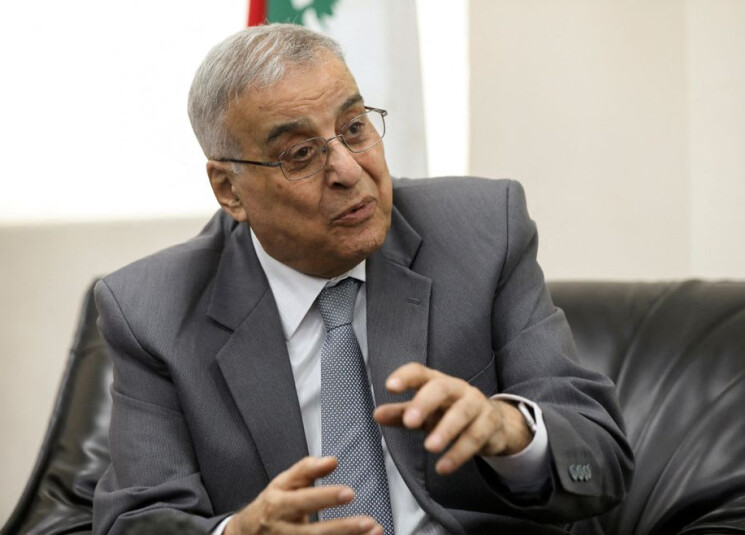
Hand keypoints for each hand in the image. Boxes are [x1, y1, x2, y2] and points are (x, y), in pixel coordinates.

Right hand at [225, 456, 381, 534]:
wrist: (247, 533)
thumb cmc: (272, 505)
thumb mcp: (283, 482)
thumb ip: (307, 470)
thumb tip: (331, 461)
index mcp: (279, 505)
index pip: (304, 501)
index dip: (326, 497)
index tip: (349, 493)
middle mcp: (283, 530)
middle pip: (314, 533)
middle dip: (343, 528)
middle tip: (368, 522)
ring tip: (374, 532)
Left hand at [373, 363, 531, 474]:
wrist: (494, 424)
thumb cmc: (450, 413)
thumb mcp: (425, 413)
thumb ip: (401, 414)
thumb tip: (376, 414)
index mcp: (437, 381)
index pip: (419, 372)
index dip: (405, 377)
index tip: (389, 387)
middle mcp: (457, 388)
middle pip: (441, 388)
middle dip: (425, 403)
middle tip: (410, 421)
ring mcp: (476, 404)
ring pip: (462, 413)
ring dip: (445, 430)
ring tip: (429, 448)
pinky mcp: (490, 423)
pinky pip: (475, 437)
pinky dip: (458, 453)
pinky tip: (443, 467)